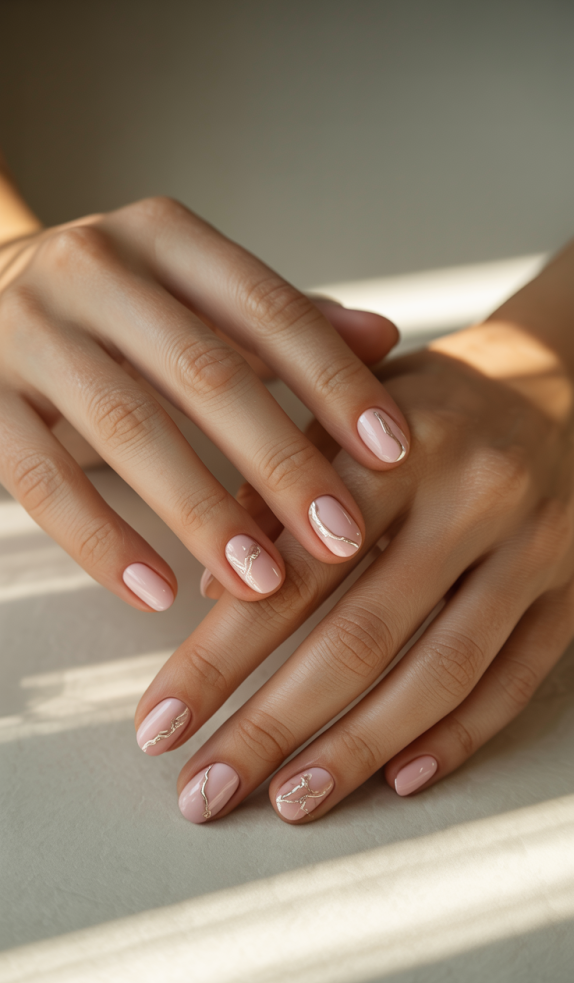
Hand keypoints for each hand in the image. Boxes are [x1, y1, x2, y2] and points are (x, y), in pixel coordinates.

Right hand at [0, 193, 407, 609]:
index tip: (393, 452)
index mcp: (162, 236)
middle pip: (206, 373)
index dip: (334, 381)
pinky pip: (42, 478)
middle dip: (282, 462)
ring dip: (203, 513)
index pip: (268, 307)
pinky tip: (157, 593)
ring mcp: (25, 329)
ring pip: (127, 428)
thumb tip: (385, 339)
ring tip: (262, 583)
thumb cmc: (110, 306)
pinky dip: (103, 541)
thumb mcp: (191, 293)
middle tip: (342, 536)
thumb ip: (280, 320)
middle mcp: (91, 267)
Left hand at [134, 252, 573, 818]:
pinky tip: (399, 779)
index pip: (293, 568)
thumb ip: (279, 483)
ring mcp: (534, 550)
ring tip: (290, 802)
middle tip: (206, 790)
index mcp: (398, 445)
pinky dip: (457, 736)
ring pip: (440, 672)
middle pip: (359, 636)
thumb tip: (214, 587)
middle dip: (271, 725)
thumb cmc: (434, 402)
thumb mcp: (348, 408)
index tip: (162, 721)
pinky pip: (516, 680)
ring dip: (357, 749)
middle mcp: (473, 498)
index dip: (219, 655)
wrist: (567, 379)